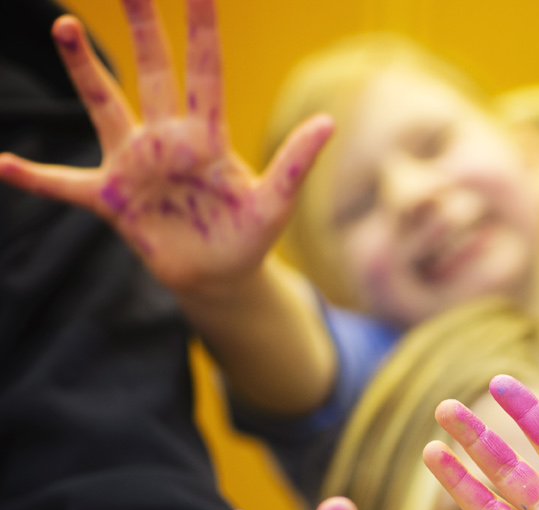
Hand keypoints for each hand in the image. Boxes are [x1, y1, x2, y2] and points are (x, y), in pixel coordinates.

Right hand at [0, 1, 331, 296]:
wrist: (219, 276)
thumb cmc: (248, 235)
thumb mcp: (275, 202)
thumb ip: (295, 163)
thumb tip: (328, 122)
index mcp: (206, 136)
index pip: (205, 73)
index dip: (202, 32)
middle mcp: (165, 138)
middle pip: (151, 71)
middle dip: (141, 28)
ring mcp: (134, 164)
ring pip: (104, 106)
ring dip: (84, 70)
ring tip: (63, 25)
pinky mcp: (112, 198)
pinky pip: (65, 183)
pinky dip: (35, 177)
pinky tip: (2, 164)